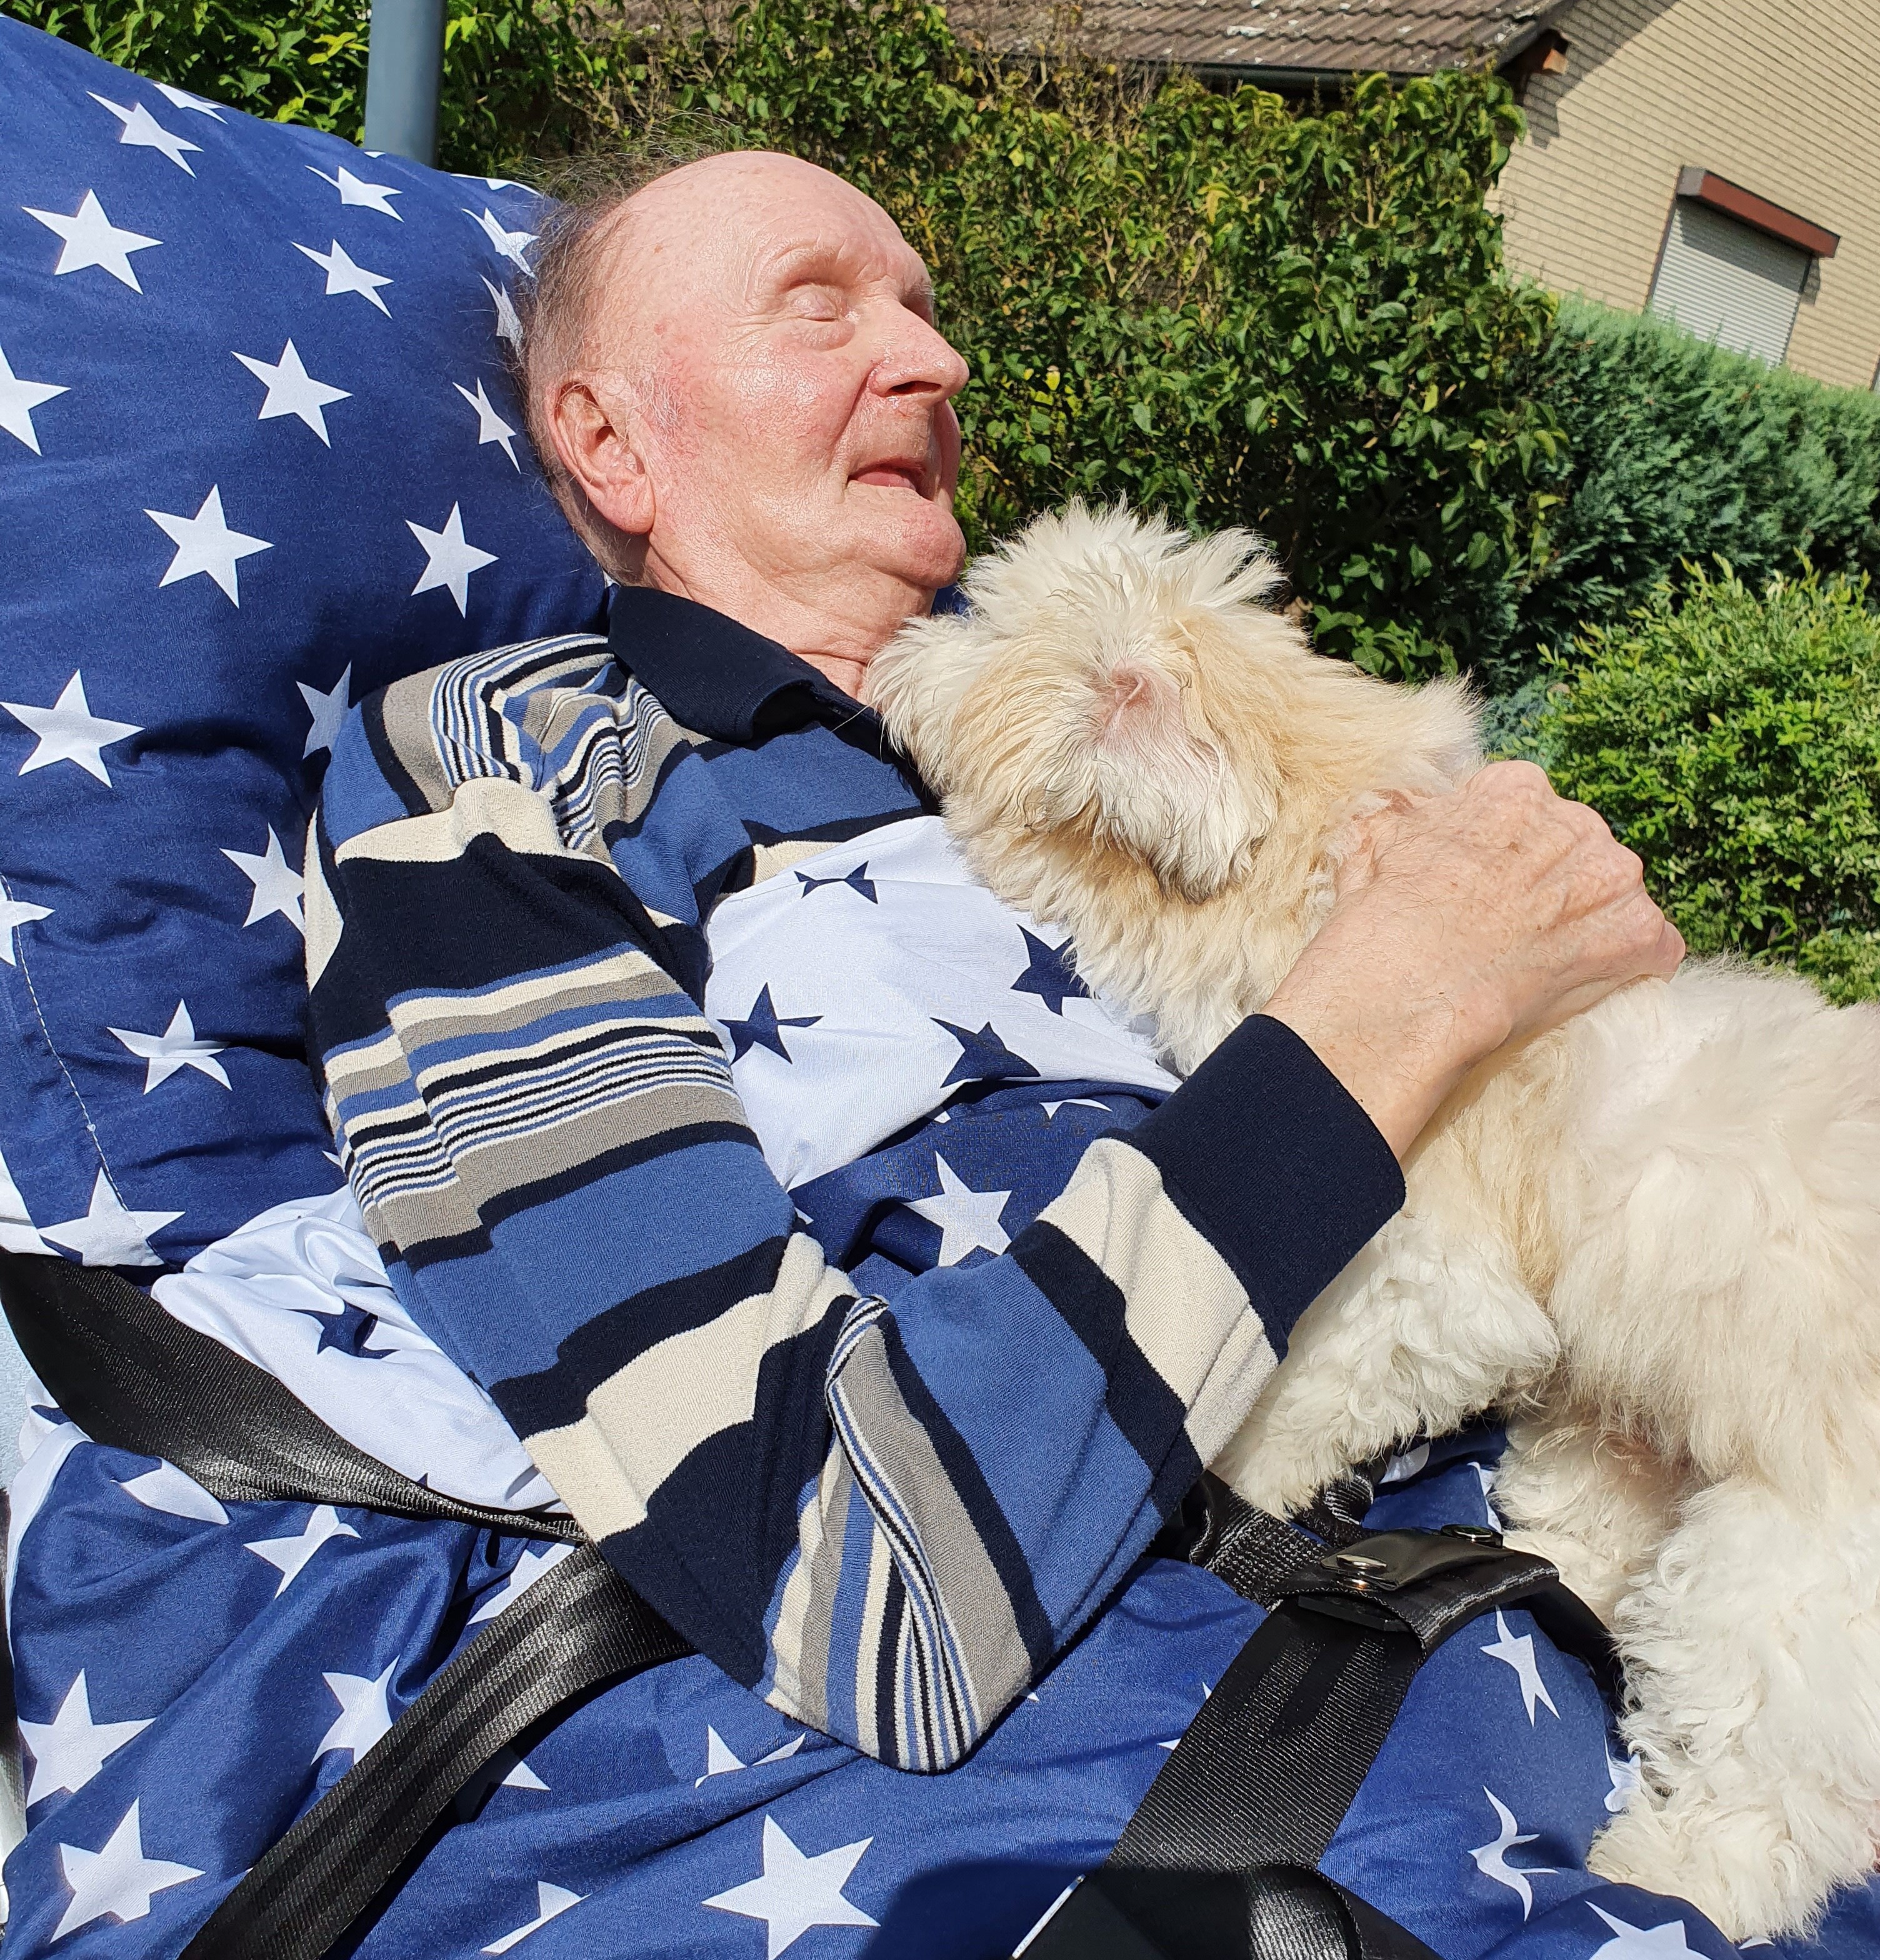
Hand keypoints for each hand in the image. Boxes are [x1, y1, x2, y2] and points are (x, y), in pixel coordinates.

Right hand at [1262, 761, 1683, 1156]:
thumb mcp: (1374, 848)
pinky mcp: (1637, 935)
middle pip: (1579, 850)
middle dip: (1555, 888)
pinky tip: (1583, 984)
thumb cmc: (1381, 926)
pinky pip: (1653, 948)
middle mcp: (1575, 820)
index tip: (1488, 888)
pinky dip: (1627, 968)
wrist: (1406, 993)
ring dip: (1591, 926)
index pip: (1529, 813)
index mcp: (1514, 791)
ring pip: (1617, 895)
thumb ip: (1406, 821)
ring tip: (1542, 963)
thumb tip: (1405, 811)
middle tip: (1513, 933)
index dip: (1507, 856)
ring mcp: (1612, 877)